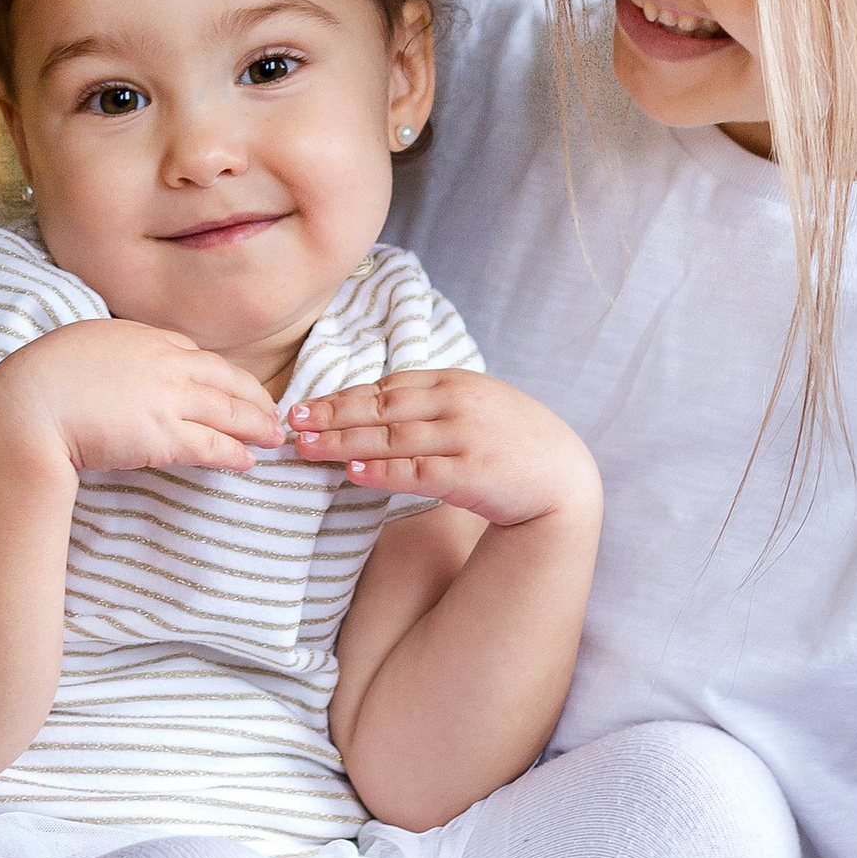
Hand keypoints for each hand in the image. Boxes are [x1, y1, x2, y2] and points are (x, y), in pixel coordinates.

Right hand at [0, 317, 284, 478]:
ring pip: (226, 409)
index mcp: (136, 335)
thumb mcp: (75, 350)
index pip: (190, 351)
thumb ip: (104, 357)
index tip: (229, 384)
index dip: (215, 372)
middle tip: (272, 410)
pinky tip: (248, 460)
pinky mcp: (163, 435)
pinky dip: (234, 452)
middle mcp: (160, 360)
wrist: (28, 406)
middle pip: (222, 376)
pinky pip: (211, 444)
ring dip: (256, 423)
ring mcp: (165, 396)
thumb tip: (109, 375)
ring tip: (274, 436)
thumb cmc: (37, 382)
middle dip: (252, 395)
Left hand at [286, 370, 601, 531]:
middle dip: (334, 416)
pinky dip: (384, 472)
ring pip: (393, 439)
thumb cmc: (512, 442)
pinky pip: (419, 471)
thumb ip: (431, 401)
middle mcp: (458, 404)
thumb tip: (373, 406)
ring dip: (346, 444)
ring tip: (309, 449)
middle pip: (382, 408)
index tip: (307, 406)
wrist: (563, 476)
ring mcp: (466, 437)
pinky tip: (353, 473)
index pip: (388, 386)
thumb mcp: (475, 405)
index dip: (343, 397)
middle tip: (294, 424)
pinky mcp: (472, 473)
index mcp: (455, 381)